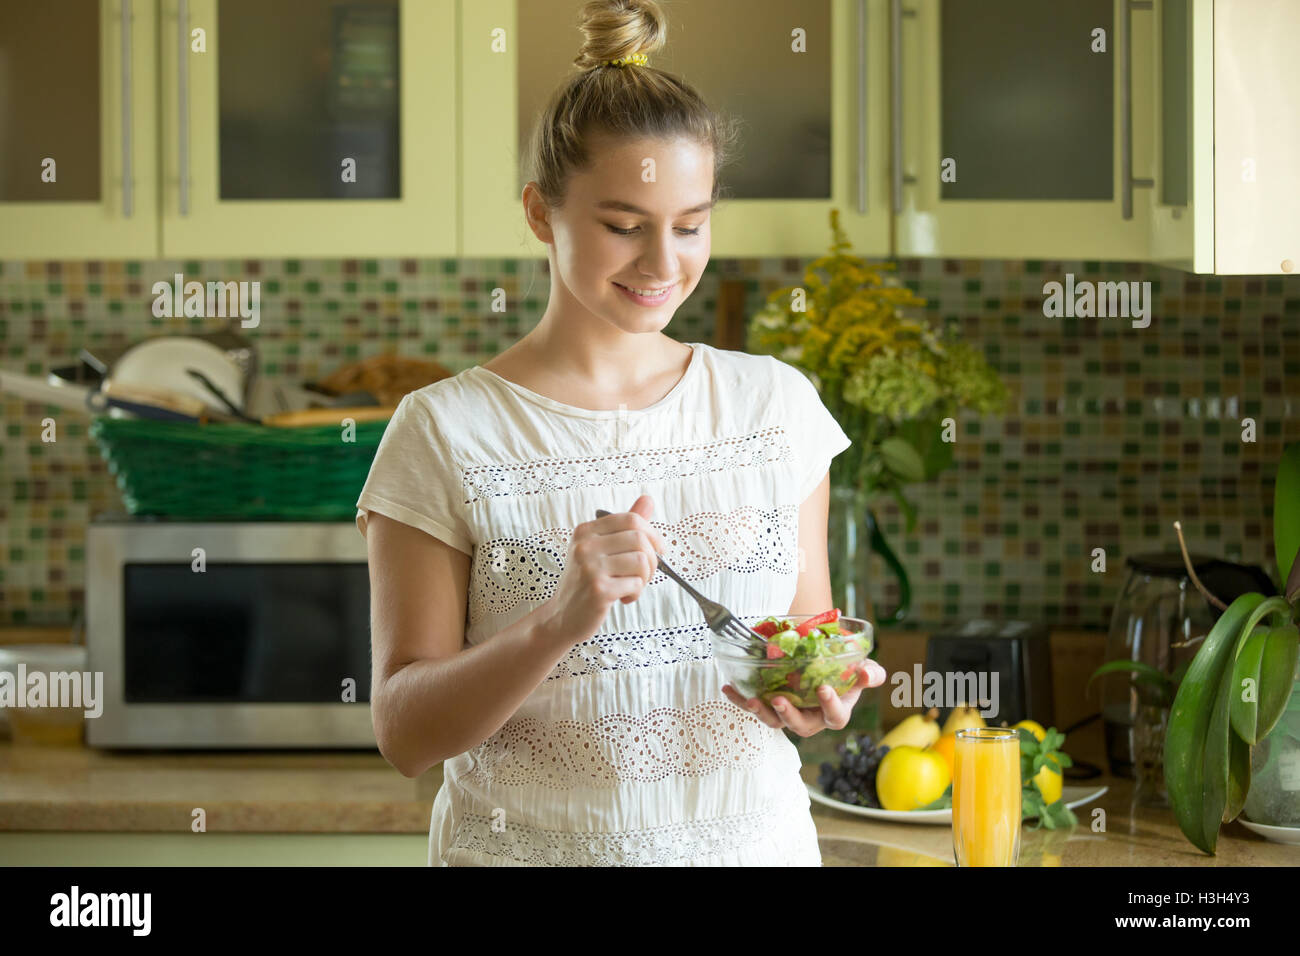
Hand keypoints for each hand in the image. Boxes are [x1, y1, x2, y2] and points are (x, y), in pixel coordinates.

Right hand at [538, 494, 667, 647]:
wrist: (562, 617)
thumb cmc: (585, 582)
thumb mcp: (599, 549)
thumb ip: (624, 526)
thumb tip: (648, 499)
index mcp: (586, 531)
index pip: (631, 519)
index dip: (652, 534)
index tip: (656, 550)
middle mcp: (585, 545)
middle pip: (640, 539)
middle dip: (652, 559)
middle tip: (643, 574)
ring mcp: (590, 567)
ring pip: (641, 561)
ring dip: (644, 578)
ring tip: (631, 586)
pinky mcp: (598, 589)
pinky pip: (635, 584)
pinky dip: (636, 593)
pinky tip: (623, 597)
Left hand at [722, 659, 887, 736]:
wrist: (822, 658)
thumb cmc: (845, 669)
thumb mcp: (862, 669)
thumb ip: (870, 674)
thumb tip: (867, 673)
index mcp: (834, 712)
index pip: (835, 717)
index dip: (830, 706)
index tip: (823, 688)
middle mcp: (810, 717)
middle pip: (800, 726)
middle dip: (788, 715)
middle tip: (779, 701)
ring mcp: (788, 713)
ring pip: (774, 721)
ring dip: (762, 712)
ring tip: (753, 700)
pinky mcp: (770, 705)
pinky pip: (754, 707)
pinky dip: (740, 700)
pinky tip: (728, 689)